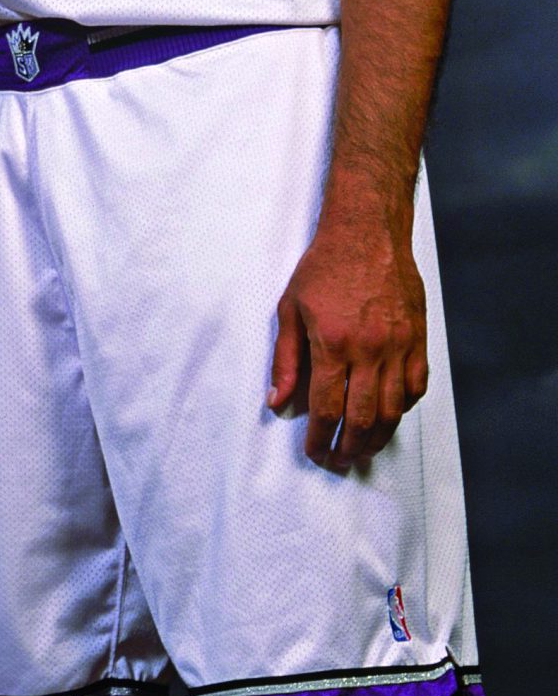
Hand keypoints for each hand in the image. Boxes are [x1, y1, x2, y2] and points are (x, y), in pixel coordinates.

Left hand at [269, 208, 427, 468]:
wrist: (367, 235)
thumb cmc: (322, 269)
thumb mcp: (289, 309)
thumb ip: (285, 359)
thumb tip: (276, 400)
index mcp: (333, 344)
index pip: (327, 408)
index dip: (320, 438)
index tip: (314, 452)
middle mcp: (370, 350)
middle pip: (363, 417)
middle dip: (350, 447)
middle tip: (339, 461)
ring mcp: (400, 346)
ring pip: (393, 409)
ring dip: (378, 436)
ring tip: (363, 449)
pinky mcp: (419, 339)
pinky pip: (416, 386)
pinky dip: (403, 408)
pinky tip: (388, 416)